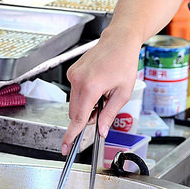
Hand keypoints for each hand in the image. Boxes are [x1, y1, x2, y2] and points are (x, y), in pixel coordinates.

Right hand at [61, 35, 141, 154]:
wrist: (119, 41)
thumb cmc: (123, 63)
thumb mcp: (122, 93)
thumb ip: (109, 114)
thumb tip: (101, 130)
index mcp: (91, 87)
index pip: (78, 118)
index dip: (72, 135)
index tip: (65, 146)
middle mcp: (78, 80)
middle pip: (75, 113)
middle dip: (87, 116)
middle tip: (104, 107)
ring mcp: (73, 75)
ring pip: (74, 103)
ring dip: (86, 105)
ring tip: (102, 92)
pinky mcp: (72, 72)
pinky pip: (75, 92)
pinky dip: (84, 95)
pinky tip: (97, 85)